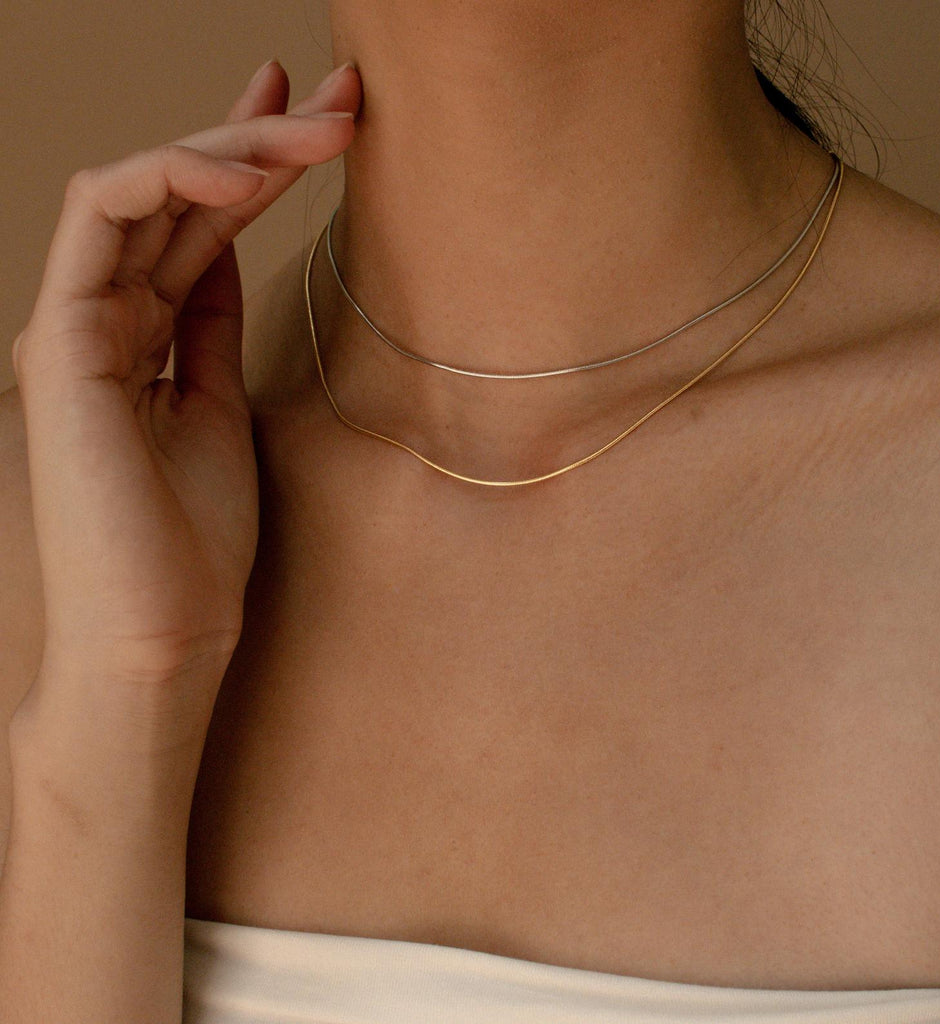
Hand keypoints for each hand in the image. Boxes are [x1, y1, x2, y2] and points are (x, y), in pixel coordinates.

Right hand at [12, 61, 361, 710]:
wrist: (164, 630)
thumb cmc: (196, 540)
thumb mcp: (221, 409)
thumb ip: (209, 326)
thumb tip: (230, 248)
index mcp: (144, 336)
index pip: (198, 220)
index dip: (255, 158)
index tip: (322, 118)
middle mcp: (104, 316)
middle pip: (179, 193)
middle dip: (260, 132)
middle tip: (341, 98)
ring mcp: (76, 323)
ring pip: (142, 188)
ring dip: (232, 142)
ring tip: (319, 123)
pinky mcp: (60, 340)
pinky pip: (100, 219)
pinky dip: (168, 177)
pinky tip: (246, 168)